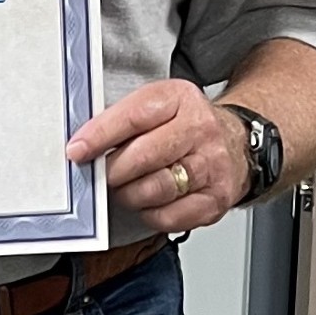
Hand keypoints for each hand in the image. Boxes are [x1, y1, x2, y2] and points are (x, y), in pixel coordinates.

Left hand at [66, 80, 248, 232]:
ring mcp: (211, 165)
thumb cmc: (188, 124)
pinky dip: (150, 214)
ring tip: (123, 189)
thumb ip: (125, 118)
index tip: (77, 150)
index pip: (132, 116)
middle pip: (144, 156)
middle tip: (101, 174)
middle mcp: (200, 130)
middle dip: (113, 170)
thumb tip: (84, 143)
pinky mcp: (217, 199)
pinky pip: (172, 216)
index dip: (99, 136)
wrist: (238, 143)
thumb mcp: (160, 103)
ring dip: (129, 194)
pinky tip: (146, 203)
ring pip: (157, 188)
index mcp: (179, 98)